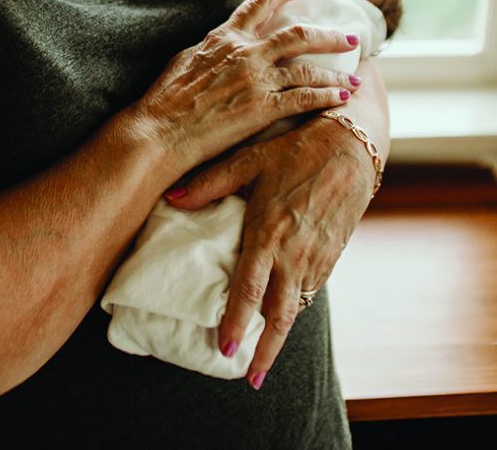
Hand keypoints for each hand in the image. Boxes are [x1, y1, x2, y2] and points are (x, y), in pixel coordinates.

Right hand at [132, 0, 362, 175]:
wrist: (158, 131)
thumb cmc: (164, 99)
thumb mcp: (186, 59)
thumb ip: (211, 48)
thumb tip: (219, 41)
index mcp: (225, 36)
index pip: (260, 3)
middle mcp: (245, 52)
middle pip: (298, 34)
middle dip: (329, 35)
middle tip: (350, 36)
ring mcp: (255, 80)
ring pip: (308, 68)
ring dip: (335, 72)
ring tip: (356, 77)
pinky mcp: (262, 109)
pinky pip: (304, 99)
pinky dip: (326, 96)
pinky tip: (341, 98)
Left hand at [165, 114, 374, 388]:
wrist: (352, 146)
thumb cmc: (296, 149)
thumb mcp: (250, 159)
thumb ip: (211, 182)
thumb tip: (172, 198)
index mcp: (269, 232)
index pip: (249, 291)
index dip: (235, 323)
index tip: (224, 351)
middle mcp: (294, 252)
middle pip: (280, 315)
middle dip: (266, 351)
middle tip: (252, 378)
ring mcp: (317, 256)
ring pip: (298, 306)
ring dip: (281, 331)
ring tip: (263, 352)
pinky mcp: (333, 253)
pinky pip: (313, 288)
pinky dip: (298, 306)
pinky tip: (286, 312)